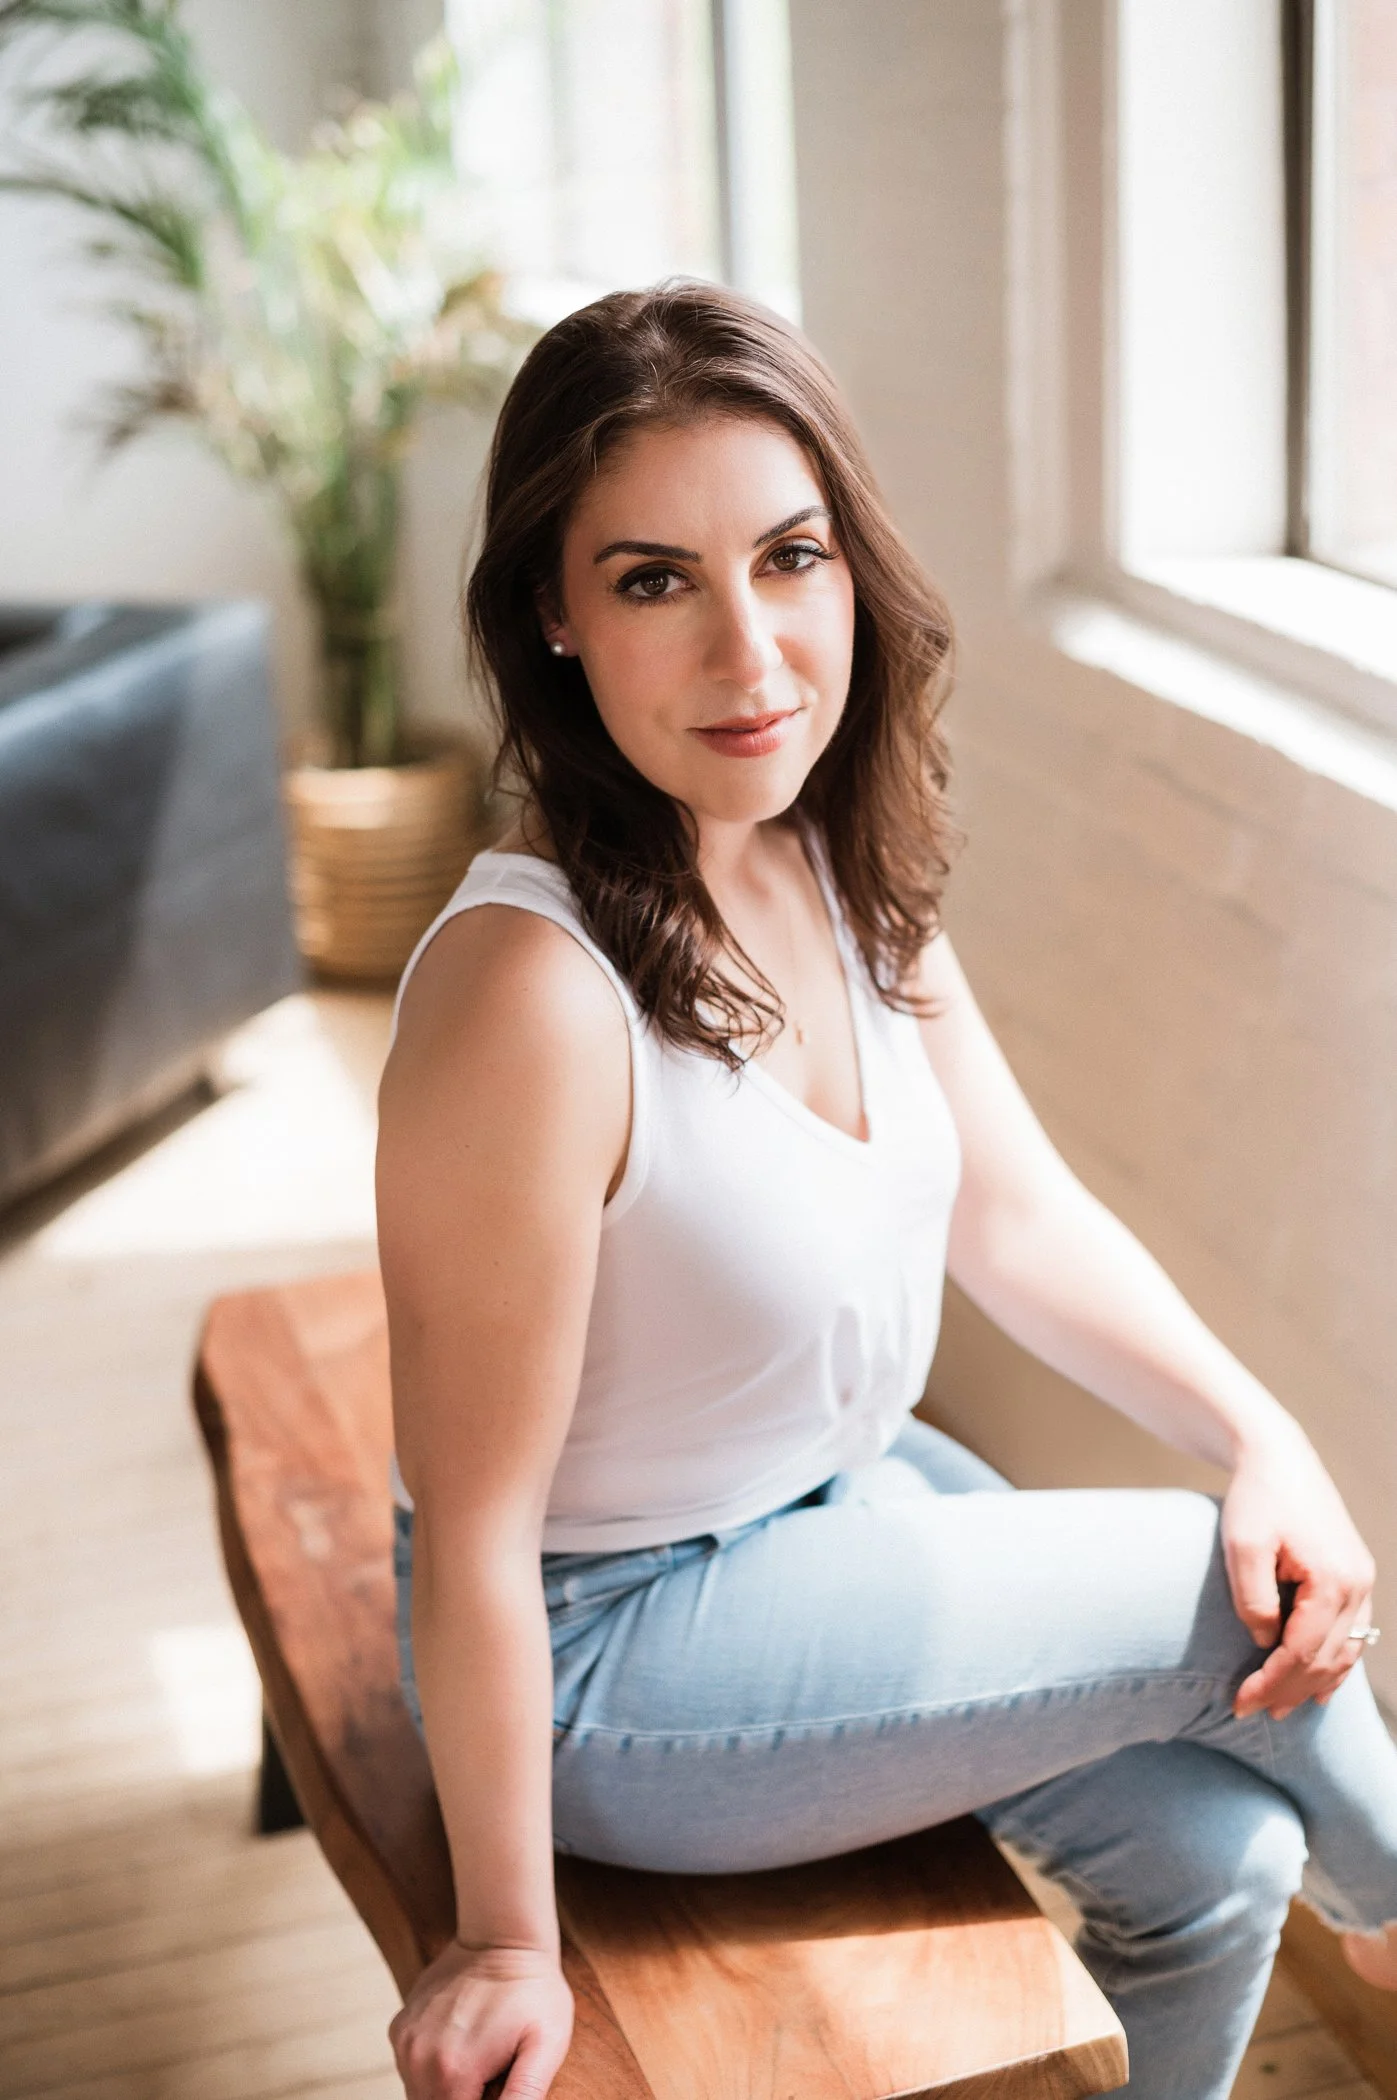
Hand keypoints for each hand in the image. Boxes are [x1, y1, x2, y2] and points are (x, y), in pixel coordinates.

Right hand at [390, 1941, 573, 2098]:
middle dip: (463, 2099)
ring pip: (420, 2095)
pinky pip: (411, 2068)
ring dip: (446, 2089)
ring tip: (479, 2058)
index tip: (496, 2083)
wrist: (503, 1936)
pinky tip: (461, 2042)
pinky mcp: (399, 2027)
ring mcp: (404, 2042)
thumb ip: (525, 2094)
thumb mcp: (547, 2045)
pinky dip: (432, 2068)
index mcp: (452, 2074)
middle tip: (492, 2071)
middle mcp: (418, 2060)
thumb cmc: (533, 1991)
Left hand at [1223, 1423, 1375, 1721]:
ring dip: (1315, 1684)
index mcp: (1332, 1580)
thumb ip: (1254, 1600)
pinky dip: (1335, 1663)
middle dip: (1290, 1691)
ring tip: (1282, 1710)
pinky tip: (1321, 1687)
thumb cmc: (1255, 1498)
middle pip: (1326, 1659)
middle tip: (1253, 1713)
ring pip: (1345, 1651)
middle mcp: (1357, 1585)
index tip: (1239, 1704)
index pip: (1302, 1653)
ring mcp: (1361, 1580)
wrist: (1278, 1455)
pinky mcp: (1355, 1575)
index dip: (1270, 1684)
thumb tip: (1266, 1643)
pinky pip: (1352, 1633)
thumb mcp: (1242, 1547)